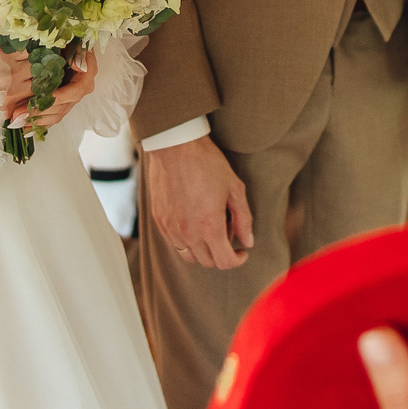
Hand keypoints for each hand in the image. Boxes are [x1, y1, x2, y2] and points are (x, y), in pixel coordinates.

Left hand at [0, 48, 92, 129]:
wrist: (65, 43)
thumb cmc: (67, 40)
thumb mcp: (72, 41)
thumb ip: (77, 52)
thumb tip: (79, 68)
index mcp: (86, 76)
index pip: (76, 91)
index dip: (60, 96)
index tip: (45, 97)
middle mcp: (80, 89)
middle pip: (63, 107)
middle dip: (41, 111)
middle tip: (21, 114)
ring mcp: (70, 98)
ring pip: (56, 115)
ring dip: (37, 119)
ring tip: (18, 121)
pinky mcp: (61, 103)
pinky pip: (51, 117)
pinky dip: (38, 122)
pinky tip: (23, 126)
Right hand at [144, 133, 252, 268]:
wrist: (175, 146)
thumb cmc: (207, 164)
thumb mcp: (234, 188)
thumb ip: (244, 219)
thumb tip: (248, 242)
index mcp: (209, 226)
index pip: (224, 262)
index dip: (237, 260)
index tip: (242, 251)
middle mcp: (188, 233)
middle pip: (207, 261)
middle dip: (222, 253)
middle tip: (228, 230)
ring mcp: (170, 228)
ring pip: (189, 256)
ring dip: (203, 250)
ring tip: (209, 227)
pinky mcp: (159, 220)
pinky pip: (174, 243)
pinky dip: (187, 241)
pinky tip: (193, 221)